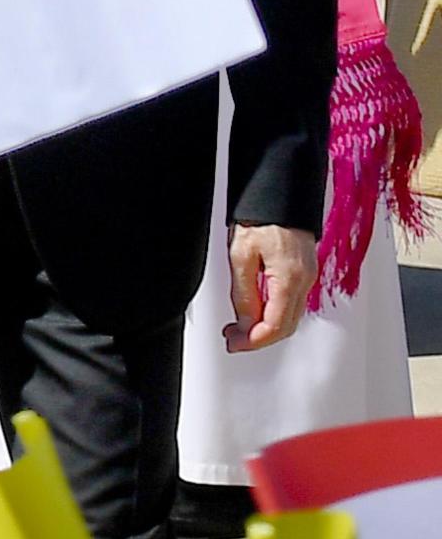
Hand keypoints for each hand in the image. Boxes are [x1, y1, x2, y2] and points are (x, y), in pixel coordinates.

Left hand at [224, 223, 318, 351]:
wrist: (280, 194)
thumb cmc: (261, 218)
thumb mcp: (240, 256)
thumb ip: (244, 293)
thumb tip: (244, 324)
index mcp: (289, 279)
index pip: (275, 325)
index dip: (253, 341)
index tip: (234, 344)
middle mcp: (304, 280)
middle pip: (286, 326)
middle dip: (258, 338)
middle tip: (232, 339)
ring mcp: (307, 276)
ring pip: (290, 316)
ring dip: (266, 327)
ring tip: (238, 327)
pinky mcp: (304, 271)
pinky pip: (292, 302)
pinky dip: (274, 313)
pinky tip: (255, 311)